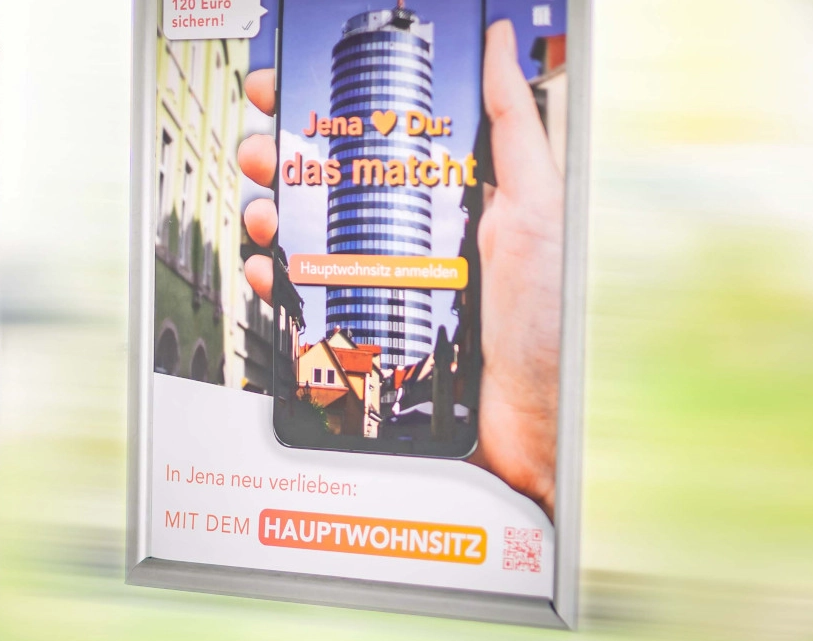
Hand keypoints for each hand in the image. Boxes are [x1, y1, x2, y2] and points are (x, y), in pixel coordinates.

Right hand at [234, 21, 563, 516]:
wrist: (532, 426)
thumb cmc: (548, 322)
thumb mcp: (536, 206)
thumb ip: (514, 126)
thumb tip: (500, 43)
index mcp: (445, 201)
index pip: (377, 141)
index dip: (330, 113)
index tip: (294, 88)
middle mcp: (406, 242)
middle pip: (326, 187)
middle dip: (283, 160)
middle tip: (263, 148)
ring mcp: (377, 291)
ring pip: (303, 242)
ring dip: (270, 217)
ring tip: (264, 212)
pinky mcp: (355, 340)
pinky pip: (298, 305)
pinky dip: (270, 283)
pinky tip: (266, 270)